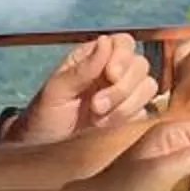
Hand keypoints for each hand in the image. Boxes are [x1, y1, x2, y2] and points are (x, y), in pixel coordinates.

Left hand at [11, 33, 153, 142]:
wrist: (41, 149)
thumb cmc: (43, 116)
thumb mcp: (57, 90)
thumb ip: (83, 68)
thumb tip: (105, 41)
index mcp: (93, 57)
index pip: (124, 43)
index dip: (123, 57)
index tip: (110, 76)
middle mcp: (112, 71)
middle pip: (140, 65)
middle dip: (121, 89)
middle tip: (96, 106)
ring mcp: (124, 94)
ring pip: (148, 87)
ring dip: (126, 105)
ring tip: (98, 118)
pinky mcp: (130, 115)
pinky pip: (146, 110)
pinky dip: (129, 119)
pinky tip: (106, 126)